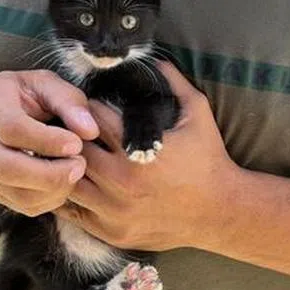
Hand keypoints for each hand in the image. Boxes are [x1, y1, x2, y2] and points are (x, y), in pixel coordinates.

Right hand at [0, 70, 99, 216]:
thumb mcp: (44, 83)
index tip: (77, 143)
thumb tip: (90, 131)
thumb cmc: (22, 94)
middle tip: (80, 165)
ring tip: (74, 173)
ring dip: (52, 190)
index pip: (12, 129)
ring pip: (13, 192)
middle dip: (50, 174)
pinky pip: (20, 205)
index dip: (47, 141)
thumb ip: (68, 102)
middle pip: (7, 168)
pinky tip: (62, 184)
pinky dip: (47, 200)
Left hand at [57, 62, 238, 250]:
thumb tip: (156, 57)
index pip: (92, 119)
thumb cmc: (209, 159)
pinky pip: (74, 212)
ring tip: (73, 155)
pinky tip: (77, 181)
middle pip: (75, 149)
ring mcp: (114, 211)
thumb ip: (174, 82)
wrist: (221, 211)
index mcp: (136, 150)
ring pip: (70, 181)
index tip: (91, 107)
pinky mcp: (111, 232)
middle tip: (74, 129)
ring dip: (69, 166)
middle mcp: (121, 182)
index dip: (88, 108)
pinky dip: (70, 196)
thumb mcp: (198, 113)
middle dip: (73, 135)